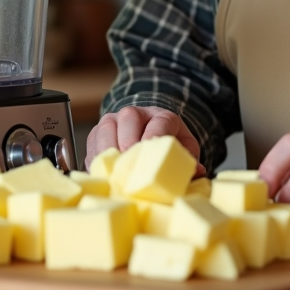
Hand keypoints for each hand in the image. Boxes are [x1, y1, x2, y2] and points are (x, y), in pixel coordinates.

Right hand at [85, 106, 205, 176]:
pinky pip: (92, 144)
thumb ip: (189, 159)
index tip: (149, 150)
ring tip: (112, 173)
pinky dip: (95, 160)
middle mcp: (136, 114)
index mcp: (162, 116)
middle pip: (128, 118)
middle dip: (127, 141)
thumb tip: (197, 173)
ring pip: (105, 128)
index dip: (153, 136)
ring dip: (107, 151)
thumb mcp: (184, 148)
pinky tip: (102, 175)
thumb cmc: (168, 142)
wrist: (149, 131)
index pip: (158, 122)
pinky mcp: (97, 133)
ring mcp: (114, 121)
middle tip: (128, 163)